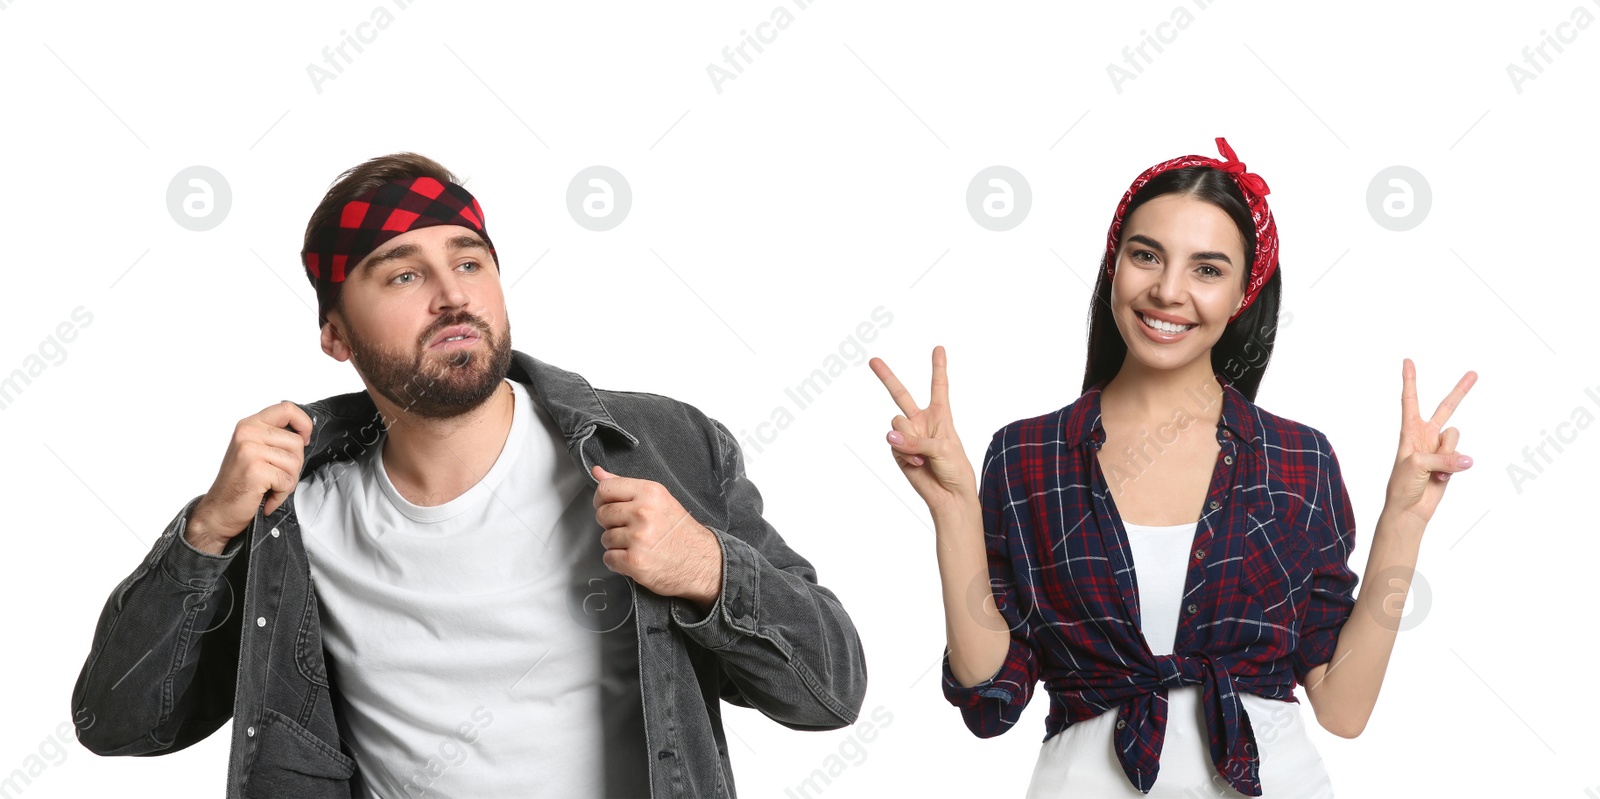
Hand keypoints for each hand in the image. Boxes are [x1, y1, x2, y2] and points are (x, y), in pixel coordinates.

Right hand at [188, 401, 313, 554]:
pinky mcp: (255, 470)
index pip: (287, 409)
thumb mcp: (255, 451)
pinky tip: (266, 496)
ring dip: (288, 482)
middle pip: (296, 442)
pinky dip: (281, 494)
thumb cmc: (240, 483)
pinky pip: (287, 481)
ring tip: (269, 487)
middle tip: (276, 478)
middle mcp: (247, 433)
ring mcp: (250, 450)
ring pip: (295, 463)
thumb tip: (304, 435)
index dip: (304, 423)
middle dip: (294, 465)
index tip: (305, 439)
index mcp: (249, 425)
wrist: (218, 511)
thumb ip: (274, 438)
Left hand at [591, 465, 722, 609]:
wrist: (702, 561)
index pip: (605, 488)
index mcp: (649, 492)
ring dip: (616, 544)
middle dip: (611, 524)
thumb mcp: (658, 499)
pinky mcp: (635, 562)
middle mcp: (643, 512)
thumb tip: (597, 472)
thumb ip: (625, 486)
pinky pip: (608, 558)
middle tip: (631, 529)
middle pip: (602, 514)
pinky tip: (635, 558)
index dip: (602, 500)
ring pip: (605, 538)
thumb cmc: (679, 530)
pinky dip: (618, 562)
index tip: (610, 507)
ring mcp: (638, 538)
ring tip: (637, 545)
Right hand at [868, 346, 977, 514]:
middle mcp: (921, 421)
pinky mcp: (899, 451)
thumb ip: (917, 439)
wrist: (949, 495)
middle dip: (886, 376)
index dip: (938, 367)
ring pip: (896, 424)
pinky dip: (905, 452)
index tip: (939, 348)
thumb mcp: (943, 448)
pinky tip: (918, 462)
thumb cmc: (955, 468)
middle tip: (873, 361)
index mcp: (940, 415)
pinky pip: (893, 444)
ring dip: (908, 439)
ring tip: (922, 455)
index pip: (939, 386)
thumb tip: (890, 436)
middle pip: (900, 394)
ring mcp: (908, 436)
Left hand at [1385, 358, 1475, 527]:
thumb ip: (1442, 457)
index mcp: (1409, 431)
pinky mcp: (1451, 461)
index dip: (1410, 381)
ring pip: (1456, 438)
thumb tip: (1466, 459)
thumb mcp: (1416, 465)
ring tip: (1434, 469)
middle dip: (1460, 391)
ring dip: (1448, 454)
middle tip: (1474, 373)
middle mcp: (1425, 435)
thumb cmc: (1402, 485)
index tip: (1407, 361)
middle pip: (1446, 408)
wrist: (1409, 509)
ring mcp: (1439, 448)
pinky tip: (1440, 479)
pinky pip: (1460, 456)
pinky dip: (1453, 468)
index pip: (1410, 400)